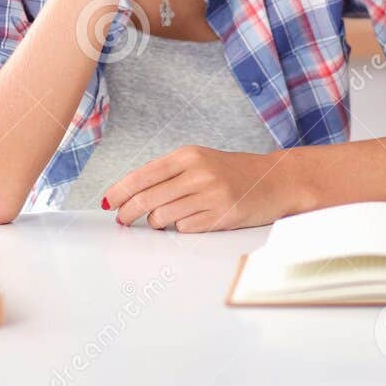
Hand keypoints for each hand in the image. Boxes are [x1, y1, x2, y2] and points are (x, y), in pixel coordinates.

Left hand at [104, 146, 299, 231]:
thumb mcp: (200, 161)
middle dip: (128, 213)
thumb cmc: (233, 172)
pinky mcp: (221, 217)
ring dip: (155, 224)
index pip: (143, 175)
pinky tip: (190, 221)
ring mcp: (211, 196)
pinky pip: (184, 229)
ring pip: (162, 217)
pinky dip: (181, 229)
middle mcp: (198, 173)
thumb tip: (130, 194)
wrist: (276, 180)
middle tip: (122, 220)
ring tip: (161, 220)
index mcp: (189, 155)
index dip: (121, 191)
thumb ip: (169, 174)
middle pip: (147, 199)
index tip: (109, 202)